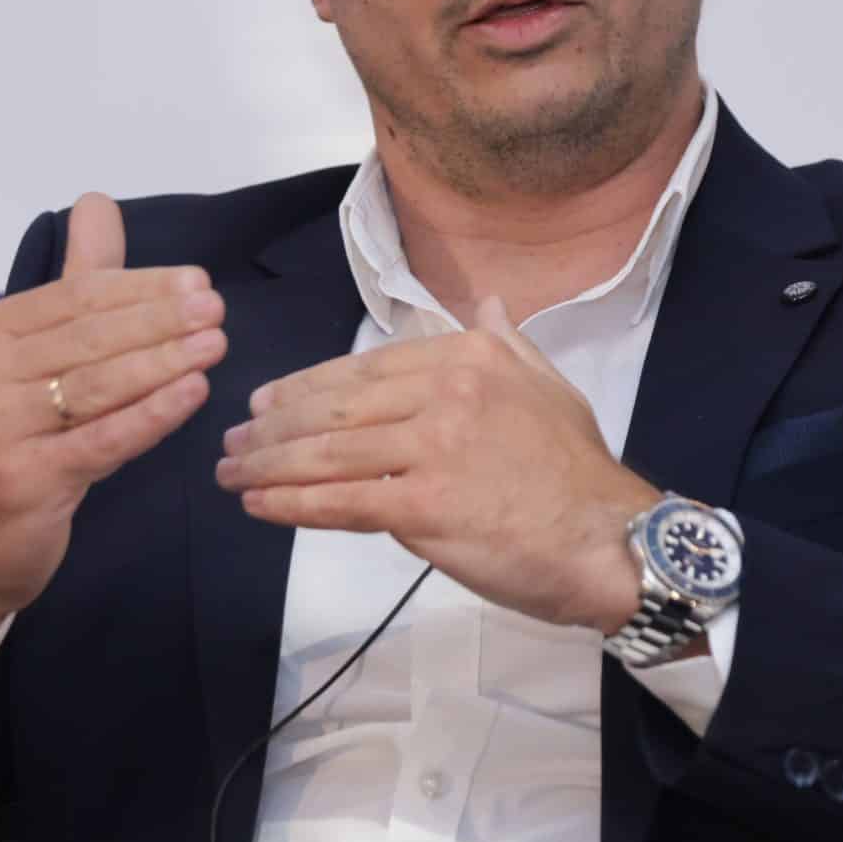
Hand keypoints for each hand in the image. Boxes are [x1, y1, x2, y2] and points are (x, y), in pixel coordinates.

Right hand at [0, 193, 225, 670]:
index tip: (198, 281)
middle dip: (160, 319)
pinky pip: (102, 439)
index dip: (142, 286)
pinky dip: (152, 414)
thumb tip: (97, 202)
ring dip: (164, 360)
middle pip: (90, 335)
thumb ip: (77, 281)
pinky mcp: (24, 478)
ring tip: (217, 344)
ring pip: (98, 384)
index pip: (78, 295)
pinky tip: (193, 393)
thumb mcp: (40, 357)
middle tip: (216, 308)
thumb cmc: (16, 441)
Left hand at [216, 296, 655, 631]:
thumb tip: (488, 302)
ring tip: (233, 475)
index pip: (364, 367)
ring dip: (268, 465)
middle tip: (234, 442)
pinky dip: (291, 503)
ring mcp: (434, 447)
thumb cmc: (578, 472)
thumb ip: (507, 342)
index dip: (305, 387)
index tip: (266, 403)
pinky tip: (260, 504)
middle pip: (335, 406)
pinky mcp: (425, 506)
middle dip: (273, 426)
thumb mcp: (548, 386)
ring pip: (328, 452)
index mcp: (469, 355)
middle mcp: (447, 390)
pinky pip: (341, 501)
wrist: (609, 540)